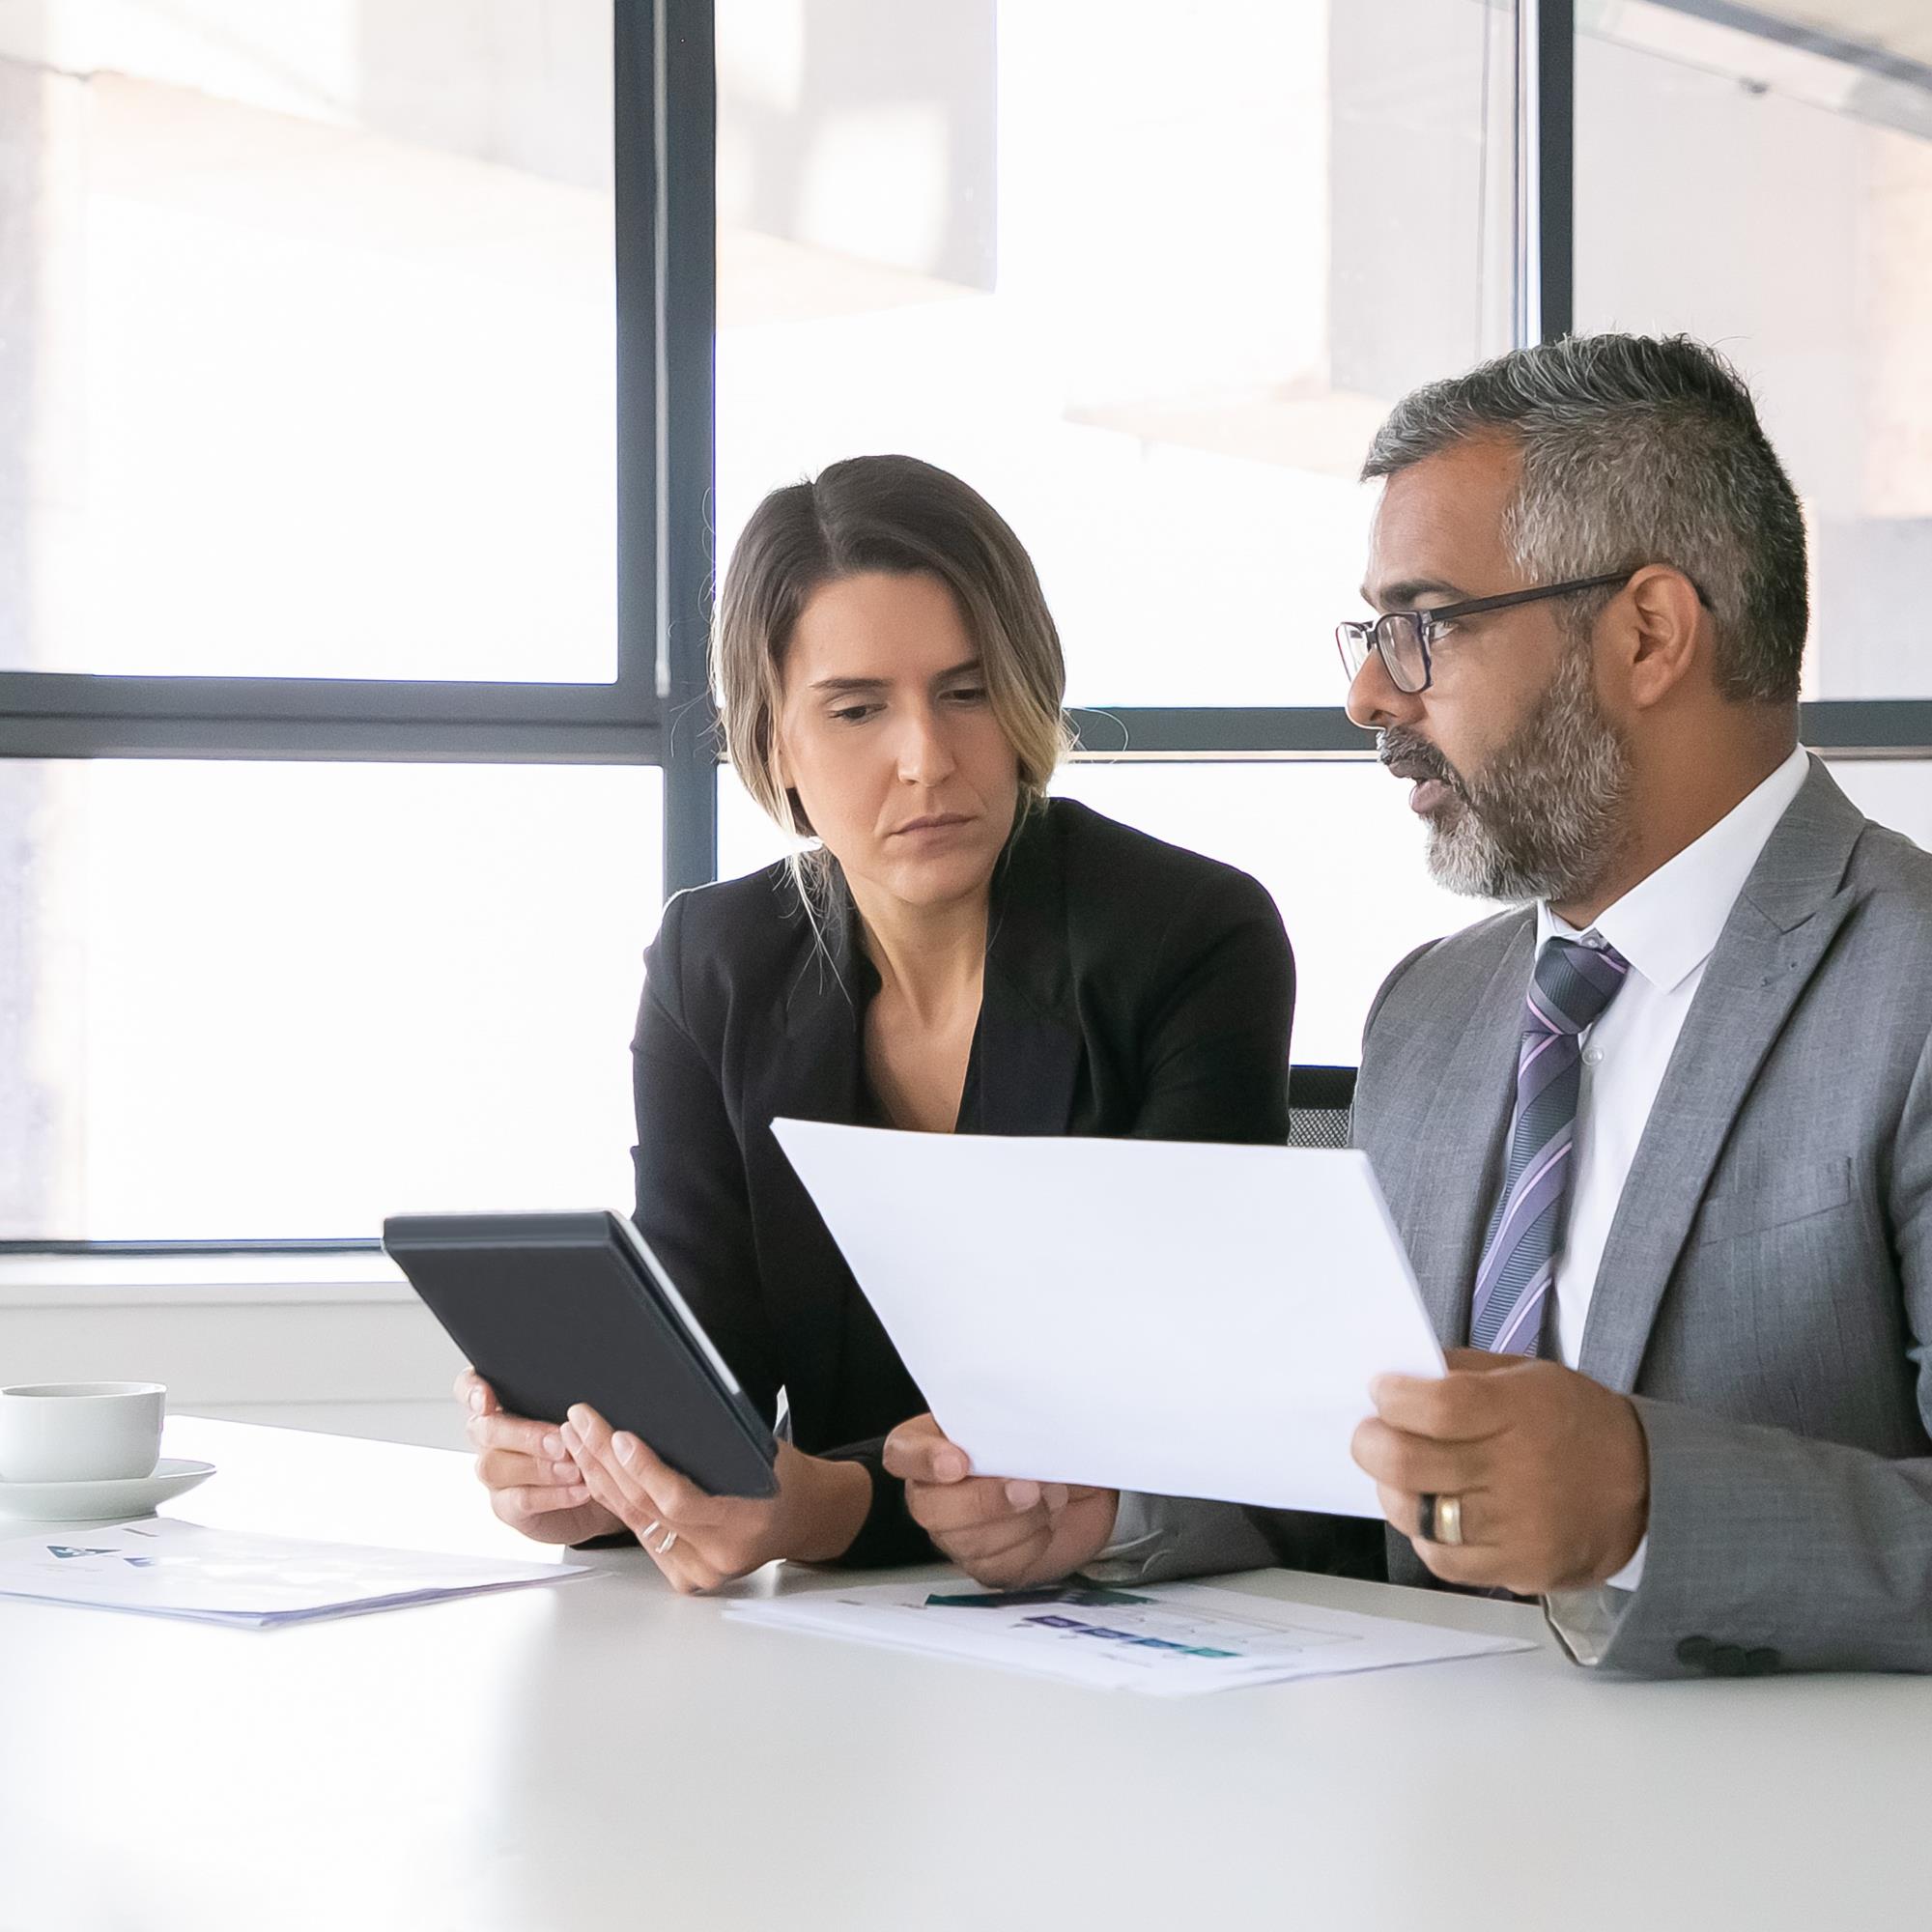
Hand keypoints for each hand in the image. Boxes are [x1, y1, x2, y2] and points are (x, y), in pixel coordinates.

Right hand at [456, 1369, 622, 1546]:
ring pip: (495, 1467)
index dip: (471, 1391)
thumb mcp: (578, 1416)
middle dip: (524, 1435)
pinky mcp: (506, 1506)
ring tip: (575, 1470)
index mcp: (503, 1406)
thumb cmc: (584, 1442)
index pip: (467, 1389)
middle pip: (485, 1430)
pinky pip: (519, 1500)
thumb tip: (578, 1402)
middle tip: (560, 1443)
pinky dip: (553, 1495)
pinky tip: (579, 1490)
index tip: (486, 1401)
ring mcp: (496, 1474)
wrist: (600, 1492)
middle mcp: (491, 1439)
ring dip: (538, 1467)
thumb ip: (567, 1403)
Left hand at [560, 1404, 870, 1592]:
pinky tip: (595, 1470)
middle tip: (582, 1421)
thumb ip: (716, 1444)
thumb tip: (658, 1412)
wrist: (803, 1517)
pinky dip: (615, 1499)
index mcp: (746, 1524)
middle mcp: (719, 1556)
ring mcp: (699, 1572)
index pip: (681, 1501)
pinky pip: (641, 1532)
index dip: (645, 1470)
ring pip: (635, 1521)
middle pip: (647, 1508)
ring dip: (600, 1475)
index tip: (619, 1436)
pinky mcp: (684, 1576)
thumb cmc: (784, 1476)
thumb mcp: (760, 1452)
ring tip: (578, 1438)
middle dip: (607, 1460)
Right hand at [882, 1413, 1119, 1587]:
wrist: (1081, 1481)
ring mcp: (957, 1532)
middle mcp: (937, 1490)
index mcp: (934, 1441)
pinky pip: (999, 1565)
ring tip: (1053, 1495)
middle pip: (928, 1507)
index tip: (958, 1463)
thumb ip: (1013, 1419)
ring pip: (966, 1541)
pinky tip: (1049, 1520)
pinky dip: (1034, 1541)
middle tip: (1028, 1488)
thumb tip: (1020, 1424)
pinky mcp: (986, 1563)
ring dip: (1021, 1519)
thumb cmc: (1049, 1441)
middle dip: (984, 1501)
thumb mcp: (1032, 1416)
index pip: (902, 1452)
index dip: (923, 1460)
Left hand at [1351, 1350, 1649, 1594]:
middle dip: (1371, 1445)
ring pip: (1417, 1517)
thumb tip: (1399, 1377)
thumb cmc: (1575, 1422)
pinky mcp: (1521, 1568)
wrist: (1648, 1488)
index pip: (1436, 1407)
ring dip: (1392, 1492)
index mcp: (1520, 1413)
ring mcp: (1518, 1527)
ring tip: (1396, 1476)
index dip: (1394, 1399)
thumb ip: (1463, 1373)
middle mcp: (1517, 1472)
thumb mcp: (1527, 1376)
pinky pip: (1444, 1561)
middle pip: (1410, 1464)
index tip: (1382, 1391)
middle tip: (1369, 1434)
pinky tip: (1430, 1515)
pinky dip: (1424, 1537)